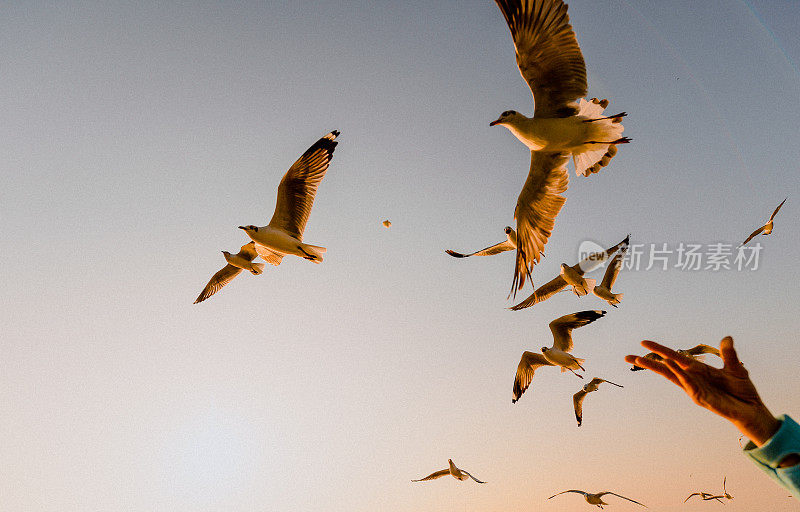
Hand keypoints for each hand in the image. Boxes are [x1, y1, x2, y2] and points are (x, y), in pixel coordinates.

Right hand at [625, 336, 779, 446]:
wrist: (753, 410)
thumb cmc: (742, 390)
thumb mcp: (736, 368)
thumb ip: (728, 354)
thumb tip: (726, 337)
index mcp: (697, 370)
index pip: (674, 357)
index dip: (659, 349)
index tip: (643, 343)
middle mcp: (692, 379)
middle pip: (665, 368)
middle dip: (647, 363)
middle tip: (627, 357)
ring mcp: (694, 389)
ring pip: (671, 376)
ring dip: (657, 366)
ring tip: (641, 359)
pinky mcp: (702, 398)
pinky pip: (687, 384)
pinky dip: (678, 374)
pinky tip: (669, 365)